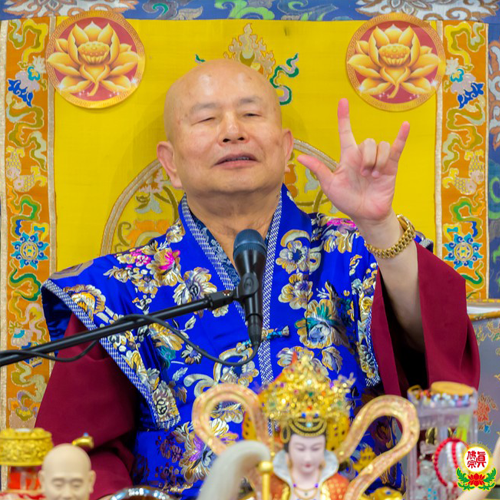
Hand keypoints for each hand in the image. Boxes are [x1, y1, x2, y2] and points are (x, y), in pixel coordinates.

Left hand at [297, 98, 409, 226]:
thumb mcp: (329, 185)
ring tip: (373, 176)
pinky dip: (401, 137)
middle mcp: (363, 155)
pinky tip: (405, 126)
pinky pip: (396, 148)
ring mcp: (378, 160)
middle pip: (368, 141)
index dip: (344, 117)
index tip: (343, 101)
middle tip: (364, 175)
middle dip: (367, 158)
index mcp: (348, 157)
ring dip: (377, 161)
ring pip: (381, 146)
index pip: (345, 132)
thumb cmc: (346, 200)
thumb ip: (318, 169)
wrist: (365, 214)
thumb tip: (300, 157)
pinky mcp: (390, 166)